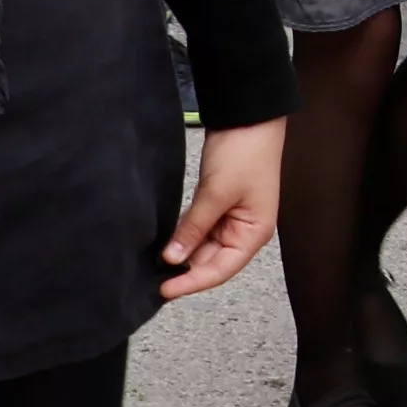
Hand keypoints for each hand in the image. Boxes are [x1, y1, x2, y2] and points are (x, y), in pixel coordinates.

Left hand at [160, 118, 283, 297]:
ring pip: (203, 247)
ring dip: (183, 252)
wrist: (248, 117)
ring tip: (155, 262)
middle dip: (185, 269)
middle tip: (152, 277)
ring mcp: (231, 218)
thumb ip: (194, 228)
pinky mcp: (219, 205)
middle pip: (212, 261)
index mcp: (254, 234)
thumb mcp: (216, 194)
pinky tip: (166, 240)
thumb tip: (172, 259)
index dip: (193, 282)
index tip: (165, 289)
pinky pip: (200, 229)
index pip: (221, 270)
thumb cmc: (244, 154)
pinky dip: (184, 235)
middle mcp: (244, 231)